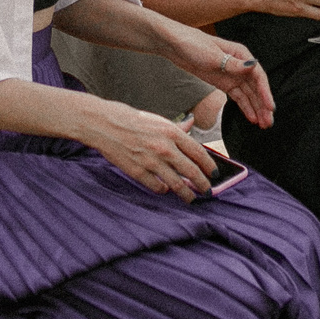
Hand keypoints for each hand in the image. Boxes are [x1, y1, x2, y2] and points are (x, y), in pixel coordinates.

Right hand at [71, 98, 216, 202]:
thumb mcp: (158, 120)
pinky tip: (165, 189)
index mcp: (172, 132)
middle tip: (207, 190)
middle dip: (203, 184)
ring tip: (191, 198)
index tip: (214, 174)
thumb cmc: (131, 120)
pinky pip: (157, 186)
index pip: (199, 153)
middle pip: (191, 172)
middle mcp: (164, 148)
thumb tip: (191, 125)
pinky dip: (163, 189)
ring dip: (186, 194)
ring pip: (176, 184)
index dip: (209, 166)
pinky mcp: (138, 172)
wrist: (105, 124)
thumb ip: (177, 127)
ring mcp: (151, 161)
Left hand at [160, 26, 275, 129]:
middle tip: (268, 122)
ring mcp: (232, 75)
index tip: (270, 107)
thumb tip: (252, 66)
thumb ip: (232, 63)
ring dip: (256, 108)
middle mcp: (240, 65)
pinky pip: (238, 97)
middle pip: (256, 88)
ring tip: (263, 124)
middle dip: (263, 105)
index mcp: (240, 54)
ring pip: (249, 94)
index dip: (265, 92)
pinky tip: (251, 117)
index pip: (258, 76)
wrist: (175, 45)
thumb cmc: (192, 43)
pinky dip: (245, 107)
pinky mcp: (223, 83)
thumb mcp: (212, 54)